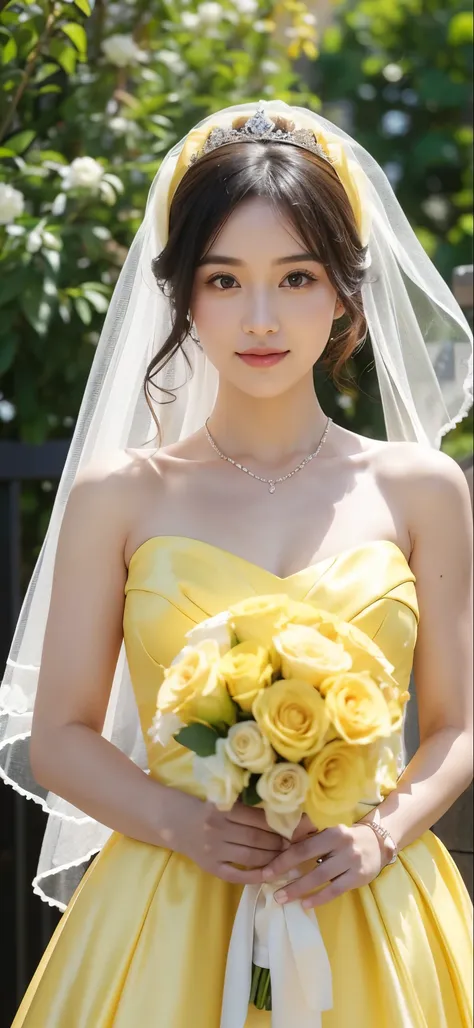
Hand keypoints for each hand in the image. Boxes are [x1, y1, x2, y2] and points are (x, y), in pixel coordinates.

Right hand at [159, 790, 287, 883]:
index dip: (276, 825)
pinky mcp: (210, 867)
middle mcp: (217, 830)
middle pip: (255, 838)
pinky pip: (236, 875)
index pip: (256, 819)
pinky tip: (269, 875)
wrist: (175, 823)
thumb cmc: (205, 808)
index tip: (292, 827)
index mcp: (222, 809)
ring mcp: (213, 851)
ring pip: (250, 857)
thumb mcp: (222, 800)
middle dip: (278, 842)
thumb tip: (279, 813)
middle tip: (293, 843)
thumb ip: (245, 805)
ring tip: (285, 856)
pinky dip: (254, 876)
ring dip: (271, 858)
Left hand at [258, 821, 385, 907]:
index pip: (302, 846)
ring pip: (321, 878)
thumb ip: (309, 836)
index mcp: (330, 830)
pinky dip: (319, 898)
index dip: (282, 860)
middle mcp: (342, 843)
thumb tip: (281, 846)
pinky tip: (305, 904)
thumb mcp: (329, 829)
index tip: (266, 871)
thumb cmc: (345, 836)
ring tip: (282, 899)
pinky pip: (335, 890)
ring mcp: (351, 861)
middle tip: (271, 890)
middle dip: (287, 877)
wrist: (377, 842)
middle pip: (309, 862)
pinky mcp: (359, 877)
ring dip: (299, 890)